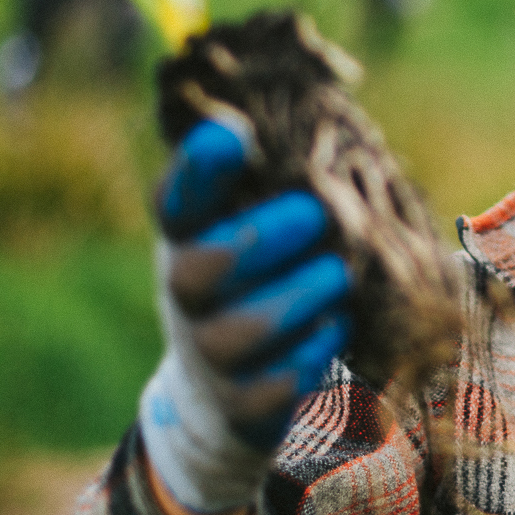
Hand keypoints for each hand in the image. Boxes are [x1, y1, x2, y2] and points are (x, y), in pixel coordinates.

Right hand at [138, 118, 353, 514]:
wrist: (221, 388)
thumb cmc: (253, 276)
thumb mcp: (248, 220)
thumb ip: (270, 175)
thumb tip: (321, 110)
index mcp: (188, 235)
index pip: (177, 199)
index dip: (196, 170)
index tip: (230, 135)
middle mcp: (186, 292)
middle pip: (202, 268)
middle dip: (262, 238)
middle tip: (314, 213)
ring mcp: (209, 353)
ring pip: (243, 331)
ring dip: (298, 296)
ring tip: (337, 272)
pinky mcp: (242, 404)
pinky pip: (277, 383)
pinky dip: (312, 352)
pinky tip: (335, 326)